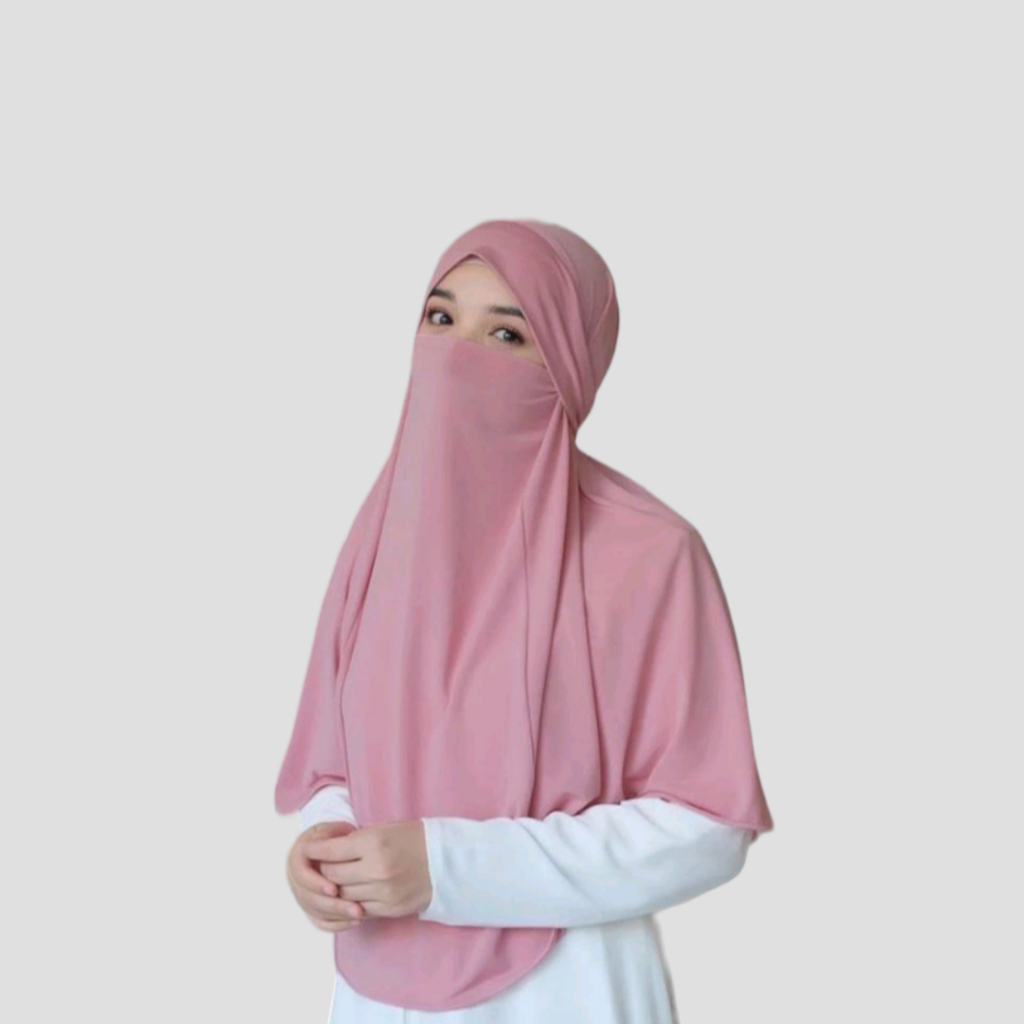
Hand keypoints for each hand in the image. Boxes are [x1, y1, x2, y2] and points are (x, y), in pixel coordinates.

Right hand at [287, 821, 367, 931]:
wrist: (331, 842)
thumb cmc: (337, 835)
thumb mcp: (335, 829)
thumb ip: (333, 835)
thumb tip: (334, 842)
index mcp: (297, 857)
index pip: (301, 875)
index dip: (316, 883)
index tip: (334, 889)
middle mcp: (295, 877)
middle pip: (307, 898)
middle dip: (331, 905)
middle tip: (355, 908)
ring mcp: (302, 894)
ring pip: (315, 911)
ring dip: (337, 916)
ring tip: (360, 915)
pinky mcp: (311, 907)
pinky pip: (321, 921)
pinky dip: (336, 924)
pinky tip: (356, 922)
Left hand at [303, 819, 432, 919]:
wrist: (447, 861)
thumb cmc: (414, 838)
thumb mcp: (385, 829)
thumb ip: (357, 840)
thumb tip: (327, 850)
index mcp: (374, 843)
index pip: (331, 851)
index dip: (316, 851)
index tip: (307, 850)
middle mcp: (376, 868)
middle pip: (333, 875)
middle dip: (324, 870)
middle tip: (321, 865)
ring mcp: (383, 891)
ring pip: (343, 895)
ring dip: (336, 888)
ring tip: (336, 880)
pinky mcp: (389, 909)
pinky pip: (359, 909)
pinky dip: (352, 902)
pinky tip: (352, 894)